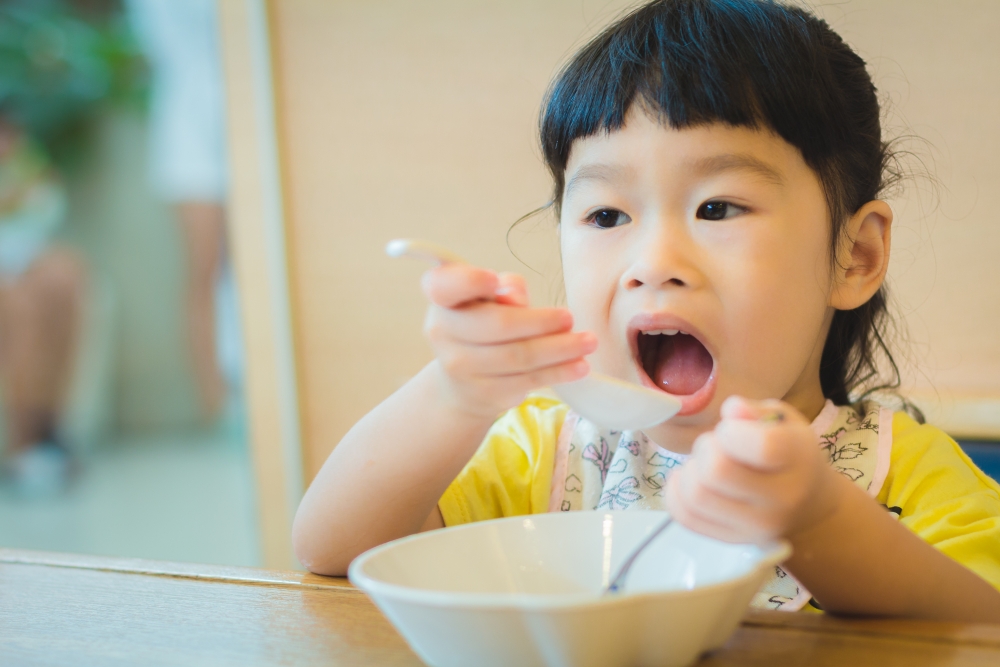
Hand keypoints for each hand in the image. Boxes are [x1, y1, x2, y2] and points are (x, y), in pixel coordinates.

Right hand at [421, 263, 596, 418]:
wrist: (464, 381)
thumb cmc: (484, 324)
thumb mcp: (491, 297)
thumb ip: (506, 288)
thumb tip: (515, 296)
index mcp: (443, 299)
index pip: (444, 285)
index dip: (468, 282)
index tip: (493, 279)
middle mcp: (443, 332)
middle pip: (495, 325)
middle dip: (540, 322)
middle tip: (570, 318)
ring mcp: (460, 367)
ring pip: (517, 356)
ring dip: (559, 349)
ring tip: (587, 342)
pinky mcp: (484, 393)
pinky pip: (527, 381)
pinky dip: (558, 372)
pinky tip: (579, 366)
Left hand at [665, 396, 842, 543]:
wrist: (809, 504)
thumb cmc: (789, 454)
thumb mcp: (783, 421)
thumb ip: (755, 411)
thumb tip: (732, 411)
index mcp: (797, 458)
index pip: (760, 446)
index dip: (731, 432)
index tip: (732, 430)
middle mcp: (781, 498)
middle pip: (716, 471)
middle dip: (704, 448)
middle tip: (715, 446)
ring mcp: (757, 526)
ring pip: (696, 495)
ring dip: (690, 471)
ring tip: (704, 464)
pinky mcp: (734, 540)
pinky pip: (685, 516)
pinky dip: (676, 492)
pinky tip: (690, 478)